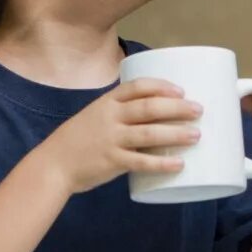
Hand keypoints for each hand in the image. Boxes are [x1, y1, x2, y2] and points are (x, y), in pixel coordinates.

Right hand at [35, 79, 199, 194]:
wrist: (53, 164)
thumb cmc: (78, 141)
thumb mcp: (94, 117)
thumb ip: (120, 116)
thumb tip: (156, 120)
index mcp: (106, 103)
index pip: (137, 87)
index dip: (161, 87)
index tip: (181, 90)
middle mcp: (110, 118)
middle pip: (149, 107)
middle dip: (177, 107)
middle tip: (198, 111)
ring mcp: (111, 139)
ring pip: (149, 133)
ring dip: (176, 133)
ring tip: (197, 135)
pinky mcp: (112, 162)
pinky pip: (142, 161)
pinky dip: (162, 163)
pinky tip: (179, 165)